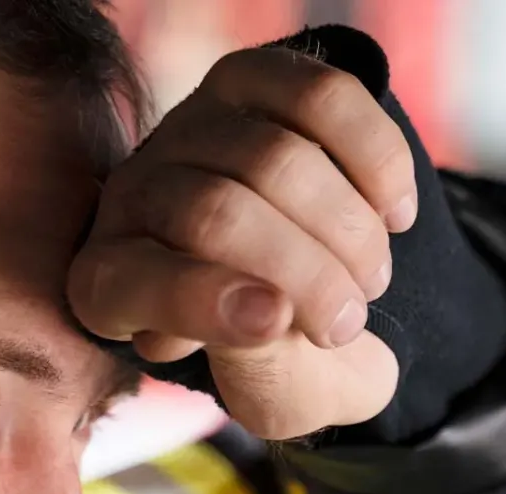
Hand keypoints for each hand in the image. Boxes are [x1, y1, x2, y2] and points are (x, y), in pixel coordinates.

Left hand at [67, 46, 417, 440]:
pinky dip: (377, 158)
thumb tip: (269, 308)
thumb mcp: (281, 398)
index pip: (134, 280)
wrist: (328, 296)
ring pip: (274, 156)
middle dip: (304, 271)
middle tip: (348, 321)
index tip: (282, 324)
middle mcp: (132, 199)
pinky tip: (395, 212)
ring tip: (371, 278)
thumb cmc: (290, 361)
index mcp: (110, 288)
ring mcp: (187, 130)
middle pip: (214, 212)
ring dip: (348, 228)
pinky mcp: (250, 83)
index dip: (203, 301)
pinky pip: (320, 98)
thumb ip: (266, 372)